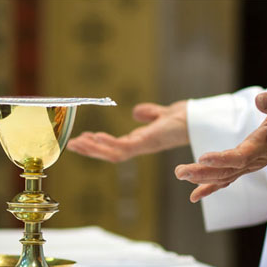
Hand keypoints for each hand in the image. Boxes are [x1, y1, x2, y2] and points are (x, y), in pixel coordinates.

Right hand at [67, 100, 187, 161]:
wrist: (195, 119)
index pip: (115, 146)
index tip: (82, 139)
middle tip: (71, 145)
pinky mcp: (147, 143)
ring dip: (95, 149)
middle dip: (91, 151)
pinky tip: (95, 137)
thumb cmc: (181, 118)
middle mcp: (140, 146)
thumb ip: (148, 113)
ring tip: (76, 142)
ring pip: (114, 154)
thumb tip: (136, 112)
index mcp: (140, 141)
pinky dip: (108, 143)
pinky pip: (123, 148)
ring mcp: (143, 146)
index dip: (99, 145)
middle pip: (111, 153)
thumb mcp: (160, 114)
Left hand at [175, 91, 266, 202]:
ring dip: (201, 178)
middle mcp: (254, 160)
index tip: (202, 158)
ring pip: (223, 176)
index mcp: (262, 145)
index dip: (222, 159)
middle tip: (179, 171)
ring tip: (180, 174)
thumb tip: (259, 100)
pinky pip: (226, 180)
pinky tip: (194, 195)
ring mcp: (249, 165)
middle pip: (226, 170)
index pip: (240, 156)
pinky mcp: (244, 166)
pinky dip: (210, 187)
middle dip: (202, 172)